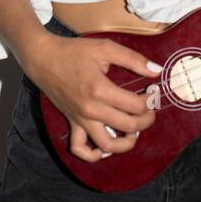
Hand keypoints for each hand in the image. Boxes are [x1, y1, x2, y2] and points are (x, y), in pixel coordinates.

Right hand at [27, 34, 161, 160]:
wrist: (44, 59)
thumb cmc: (74, 51)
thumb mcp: (105, 48)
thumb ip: (133, 59)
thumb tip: (157, 71)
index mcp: (100, 89)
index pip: (135, 105)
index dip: (150, 100)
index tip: (153, 90)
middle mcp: (91, 109)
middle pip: (128, 126)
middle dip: (146, 120)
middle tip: (150, 109)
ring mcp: (80, 120)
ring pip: (107, 144)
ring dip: (126, 143)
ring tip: (135, 132)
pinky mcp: (72, 123)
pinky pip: (80, 148)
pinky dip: (93, 154)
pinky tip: (105, 147)